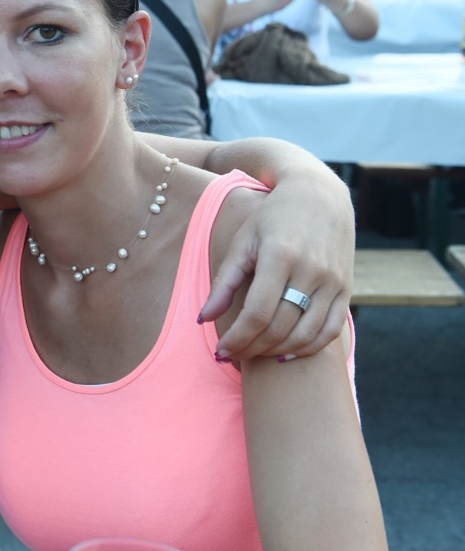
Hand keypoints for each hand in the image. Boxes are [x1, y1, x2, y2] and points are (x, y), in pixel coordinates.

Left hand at [201, 172, 353, 360]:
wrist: (320, 195)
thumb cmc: (272, 217)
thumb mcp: (243, 241)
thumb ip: (225, 282)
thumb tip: (203, 319)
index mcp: (280, 256)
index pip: (257, 313)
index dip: (238, 338)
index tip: (221, 349)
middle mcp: (311, 271)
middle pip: (280, 327)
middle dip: (253, 348)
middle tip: (234, 355)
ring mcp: (333, 281)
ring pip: (306, 335)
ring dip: (277, 352)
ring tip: (255, 353)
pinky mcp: (347, 288)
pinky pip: (331, 331)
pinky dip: (308, 348)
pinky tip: (286, 353)